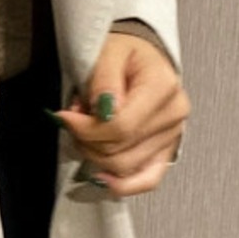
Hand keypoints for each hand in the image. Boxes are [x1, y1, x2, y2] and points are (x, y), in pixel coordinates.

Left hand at [49, 32, 189, 197]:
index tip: (64, 116)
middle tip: (73, 118)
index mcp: (163, 87)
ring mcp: (172, 136)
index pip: (120, 126)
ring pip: (124, 166)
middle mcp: (174, 115)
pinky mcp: (166, 150)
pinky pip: (148, 180)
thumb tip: (102, 113)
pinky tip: (101, 178)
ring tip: (86, 130)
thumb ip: (104, 81)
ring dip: (94, 153)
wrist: (139, 56)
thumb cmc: (123, 52)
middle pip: (119, 149)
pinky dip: (123, 185)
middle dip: (86, 139)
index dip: (85, 128)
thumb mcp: (108, 53)